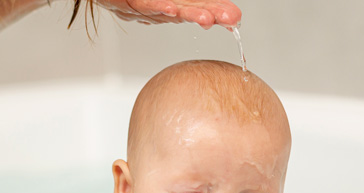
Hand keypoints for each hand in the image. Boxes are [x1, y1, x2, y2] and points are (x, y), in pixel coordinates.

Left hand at [95, 0, 241, 28]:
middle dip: (212, 14)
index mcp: (171, 2)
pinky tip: (171, 9)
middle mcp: (160, 6)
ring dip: (189, 14)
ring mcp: (144, 5)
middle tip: (232, 19)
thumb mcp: (171, 0)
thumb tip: (206, 6)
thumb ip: (187, 4)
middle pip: (189, 10)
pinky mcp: (129, 2)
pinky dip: (159, 7)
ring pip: (170, 10)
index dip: (216, 10)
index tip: (235, 18)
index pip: (198, 6)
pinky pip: (146, 4)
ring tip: (208, 18)